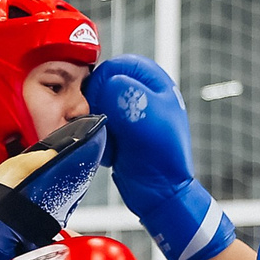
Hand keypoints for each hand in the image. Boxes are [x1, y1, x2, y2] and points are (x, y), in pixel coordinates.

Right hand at [86, 55, 231, 259]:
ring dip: (98, 124)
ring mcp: (130, 114)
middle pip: (103, 85)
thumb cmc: (162, 157)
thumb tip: (105, 85)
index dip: (105, 81)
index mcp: (155, 82)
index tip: (103, 101)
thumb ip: (123, 92)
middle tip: (108, 124)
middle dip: (100, 105)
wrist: (161, 194)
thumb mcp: (145, 116)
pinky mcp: (120, 133)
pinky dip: (99, 138)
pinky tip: (112, 153)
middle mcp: (142, 94)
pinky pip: (98, 127)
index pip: (117, 65)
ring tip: (112, 141)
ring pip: (97, 106)